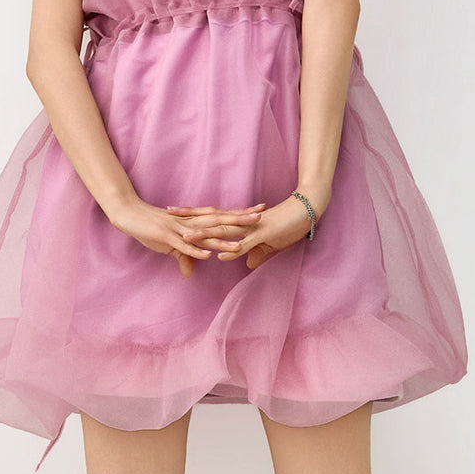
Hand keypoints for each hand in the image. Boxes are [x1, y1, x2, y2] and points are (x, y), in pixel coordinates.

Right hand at [107, 197, 263, 277]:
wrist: (129, 212)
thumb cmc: (150, 226)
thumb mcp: (169, 243)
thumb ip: (183, 256)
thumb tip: (190, 272)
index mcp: (194, 221)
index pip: (221, 217)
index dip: (240, 214)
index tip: (259, 211)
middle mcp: (190, 222)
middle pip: (219, 221)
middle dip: (239, 221)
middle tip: (260, 218)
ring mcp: (178, 228)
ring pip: (204, 235)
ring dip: (221, 241)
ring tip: (240, 245)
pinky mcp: (166, 236)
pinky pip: (183, 246)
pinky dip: (195, 251)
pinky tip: (207, 256)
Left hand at [186, 192, 329, 269]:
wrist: (306, 210)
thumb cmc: (288, 224)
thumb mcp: (269, 242)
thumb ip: (256, 251)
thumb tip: (247, 263)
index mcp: (240, 221)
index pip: (211, 216)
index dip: (192, 214)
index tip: (173, 212)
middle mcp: (241, 221)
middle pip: (210, 218)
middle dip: (189, 218)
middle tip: (168, 214)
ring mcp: (252, 227)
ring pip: (223, 231)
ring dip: (205, 235)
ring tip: (185, 238)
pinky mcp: (264, 234)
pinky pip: (245, 243)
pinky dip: (232, 250)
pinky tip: (219, 256)